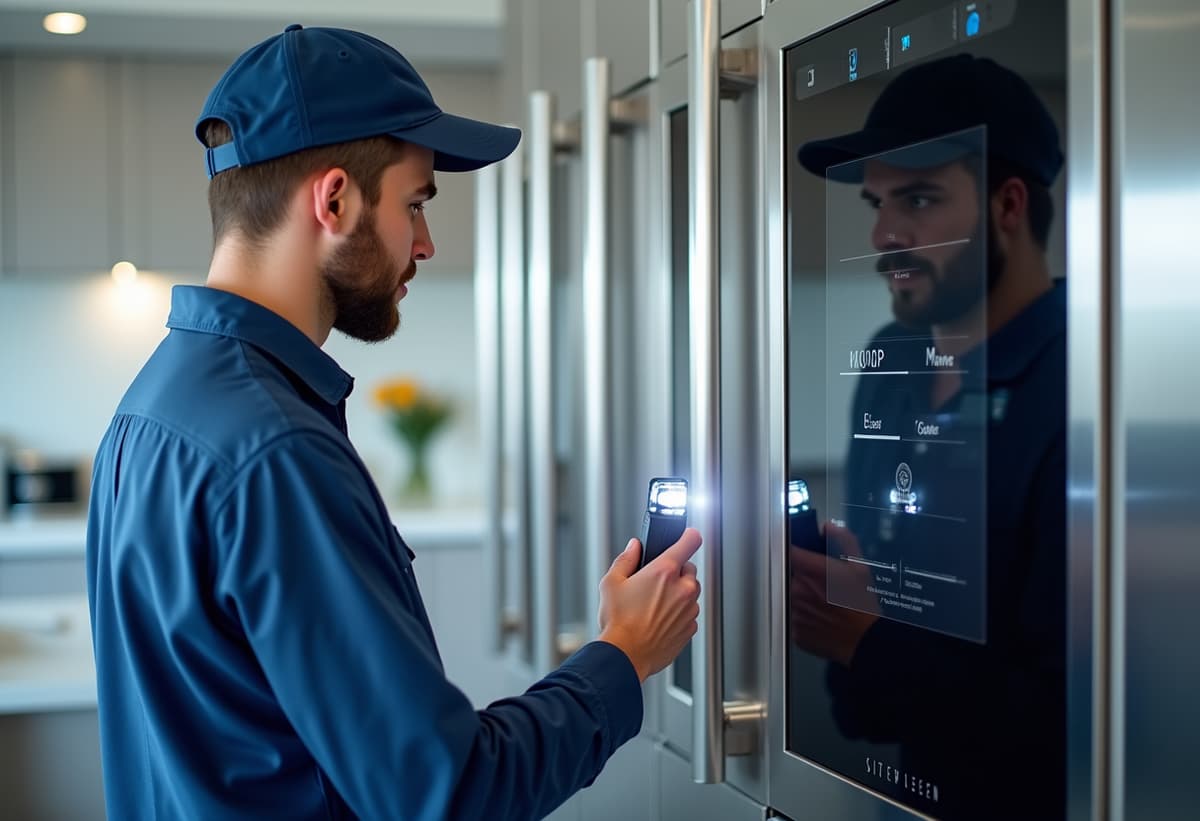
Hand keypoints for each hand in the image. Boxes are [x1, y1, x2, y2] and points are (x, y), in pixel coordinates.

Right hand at [597, 528, 702, 682]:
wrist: (625, 656)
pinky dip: (679, 614)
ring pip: (690, 593)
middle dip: (676, 572)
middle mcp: (682, 588)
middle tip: (655, 583)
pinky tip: (658, 620)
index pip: (690, 541)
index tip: (687, 537)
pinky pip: (689, 614)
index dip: (689, 536)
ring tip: (654, 606)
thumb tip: (634, 547)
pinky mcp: (690, 628)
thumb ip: (626, 559)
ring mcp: (689, 609)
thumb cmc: (618, 622)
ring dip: (678, 594)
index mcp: (664, 571)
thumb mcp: (612, 583)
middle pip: (690, 569)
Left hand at [789, 522, 877, 666]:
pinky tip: (821, 618)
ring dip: (802, 597)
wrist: (864, 641)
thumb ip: (843, 540)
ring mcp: (793, 612)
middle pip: (790, 576)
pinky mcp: (794, 630)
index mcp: (811, 570)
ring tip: (823, 603)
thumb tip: (828, 527)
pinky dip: (804, 616)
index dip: (793, 549)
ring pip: (791, 597)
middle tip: (821, 585)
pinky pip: (794, 617)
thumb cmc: (862, 604)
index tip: (797, 551)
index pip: (788, 550)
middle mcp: (797, 590)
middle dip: (802, 577)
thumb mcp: (859, 567)